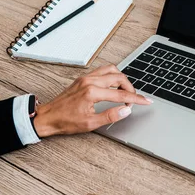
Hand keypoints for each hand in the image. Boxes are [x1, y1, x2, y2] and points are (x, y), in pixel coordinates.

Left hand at [33, 64, 152, 137]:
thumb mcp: (90, 123)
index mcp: (92, 93)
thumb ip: (111, 116)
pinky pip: (103, 71)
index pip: (121, 95)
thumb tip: (126, 111)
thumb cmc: (65, 121)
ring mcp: (86, 78)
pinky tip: (114, 86)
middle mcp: (89, 81)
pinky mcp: (83, 78)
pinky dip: (112, 76)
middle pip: (119, 78)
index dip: (136, 99)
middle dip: (130, 88)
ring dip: (122, 80)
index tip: (146, 101)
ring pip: (112, 70)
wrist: (47, 117)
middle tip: (134, 100)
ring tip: (125, 92)